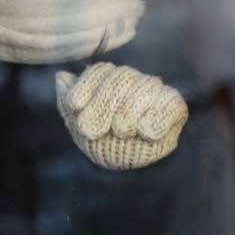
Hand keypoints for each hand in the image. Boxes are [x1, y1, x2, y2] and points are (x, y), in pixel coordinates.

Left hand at [56, 62, 187, 169]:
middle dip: (103, 104)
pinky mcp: (174, 106)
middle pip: (121, 78)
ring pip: (144, 89)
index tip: (74, 105)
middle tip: (92, 130)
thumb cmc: (102, 140)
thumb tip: (60, 76)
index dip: (87, 85)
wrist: (127, 164)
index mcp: (110, 79)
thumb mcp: (79, 124)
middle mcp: (134, 81)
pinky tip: (145, 132)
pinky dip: (157, 118)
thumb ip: (68, 101)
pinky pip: (170, 104)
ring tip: (120, 131)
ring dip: (129, 112)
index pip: (101, 71)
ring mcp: (155, 92)